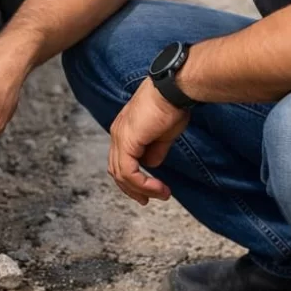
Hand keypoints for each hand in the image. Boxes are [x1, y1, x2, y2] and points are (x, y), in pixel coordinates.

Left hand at [108, 77, 190, 204]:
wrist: (174, 90)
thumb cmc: (172, 105)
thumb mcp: (164, 134)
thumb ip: (155, 150)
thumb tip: (152, 165)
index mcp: (124, 130)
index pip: (120, 161)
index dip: (133, 179)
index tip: (150, 191)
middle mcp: (117, 133)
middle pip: (117, 170)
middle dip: (133, 189)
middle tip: (148, 200)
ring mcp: (119, 137)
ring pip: (121, 174)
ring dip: (141, 189)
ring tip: (161, 194)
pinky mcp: (126, 141)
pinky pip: (128, 172)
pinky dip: (142, 184)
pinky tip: (157, 188)